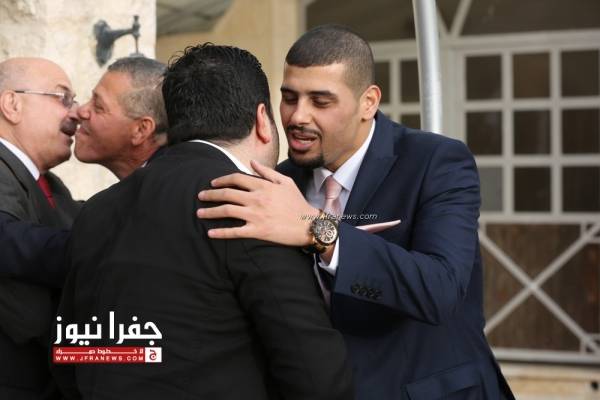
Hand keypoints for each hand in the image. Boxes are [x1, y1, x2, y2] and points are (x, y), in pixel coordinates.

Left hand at [197, 160, 319, 245]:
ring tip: (199, 213)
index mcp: (263, 186)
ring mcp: (256, 215)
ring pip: (227, 211)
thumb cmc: (298, 203)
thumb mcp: (285, 182)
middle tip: (200, 196)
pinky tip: (210, 233)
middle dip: (210, 194)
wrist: (308, 225)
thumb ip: (267, 172)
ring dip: (210, 212)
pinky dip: (221, 233)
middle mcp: (257, 199)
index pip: (236, 178)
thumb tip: (251, 162)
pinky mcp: (258, 231)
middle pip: (227, 194)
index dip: (222, 180)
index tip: (213, 183)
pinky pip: (235, 231)